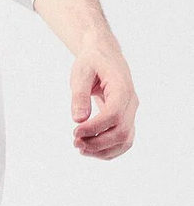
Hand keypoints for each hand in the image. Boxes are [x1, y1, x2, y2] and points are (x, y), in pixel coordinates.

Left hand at [70, 31, 138, 159]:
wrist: (104, 55)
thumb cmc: (92, 61)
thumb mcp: (81, 72)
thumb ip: (79, 95)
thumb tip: (78, 119)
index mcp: (121, 87)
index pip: (113, 115)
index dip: (95, 128)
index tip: (75, 132)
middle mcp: (131, 102)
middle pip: (121, 132)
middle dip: (97, 142)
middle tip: (75, 142)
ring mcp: (131, 112)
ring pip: (125, 140)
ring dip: (103, 150)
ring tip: (80, 148)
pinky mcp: (127, 118)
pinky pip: (124, 140)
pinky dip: (109, 150)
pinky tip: (90, 149)